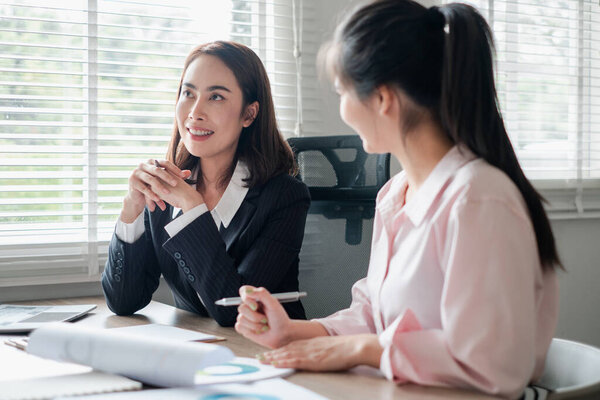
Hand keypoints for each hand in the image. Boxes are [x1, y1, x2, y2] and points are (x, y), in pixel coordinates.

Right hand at [120, 159, 193, 222]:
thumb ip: (175, 176)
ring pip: (150, 179)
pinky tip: (158, 199)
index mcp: (152, 162)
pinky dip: (151, 194)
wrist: (138, 196)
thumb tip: (188, 172)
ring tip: (167, 193)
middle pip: (157, 170)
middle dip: (167, 177)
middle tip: (176, 184)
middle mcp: (143, 165)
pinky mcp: (132, 182)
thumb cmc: (153, 186)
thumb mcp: (163, 180)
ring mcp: (136, 172)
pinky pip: (143, 188)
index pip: (164, 162)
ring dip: (159, 187)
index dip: (174, 168)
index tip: (183, 176)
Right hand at [235, 286, 292, 348]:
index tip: (256, 305)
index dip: (246, 297)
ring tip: (264, 326)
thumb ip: (262, 294)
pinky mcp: (243, 328)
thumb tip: (247, 291)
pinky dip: (251, 330)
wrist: (282, 335)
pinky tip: (258, 330)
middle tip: (265, 319)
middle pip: (241, 308)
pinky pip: (239, 327)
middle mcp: (249, 306)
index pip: (244, 291)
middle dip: (255, 316)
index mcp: (256, 298)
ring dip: (255, 324)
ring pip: (241, 319)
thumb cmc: (280, 318)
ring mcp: (246, 317)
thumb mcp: (273, 303)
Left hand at [257, 334, 382, 370]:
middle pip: (286, 349)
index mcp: (311, 343)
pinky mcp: (313, 360)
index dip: (278, 350)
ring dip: (273, 358)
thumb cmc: (346, 348)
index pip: (291, 346)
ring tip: (262, 361)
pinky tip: (276, 363)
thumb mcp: (329, 347)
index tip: (269, 353)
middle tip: (259, 358)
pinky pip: (295, 360)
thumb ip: (319, 350)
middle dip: (272, 354)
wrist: (355, 346)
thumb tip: (315, 356)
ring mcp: (310, 352)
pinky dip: (284, 362)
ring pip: (287, 354)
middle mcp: (308, 346)